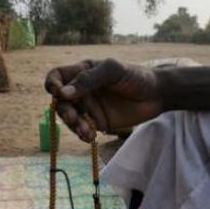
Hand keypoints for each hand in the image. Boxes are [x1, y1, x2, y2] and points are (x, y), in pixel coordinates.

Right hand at [44, 59, 163, 141]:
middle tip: (75, 120)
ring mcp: (88, 107)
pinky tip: (91, 138)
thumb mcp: (113, 71)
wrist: (157, 95)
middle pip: (60, 102)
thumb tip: (62, 93)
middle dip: (64, 112)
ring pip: (69, 118)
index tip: (57, 93)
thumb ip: (89, 79)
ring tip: (87, 132)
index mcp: (82, 72)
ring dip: (73, 126)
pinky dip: (82, 135)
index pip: (56, 77)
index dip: (52, 84)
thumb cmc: (136, 76)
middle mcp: (81, 90)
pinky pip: (82, 130)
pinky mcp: (96, 122)